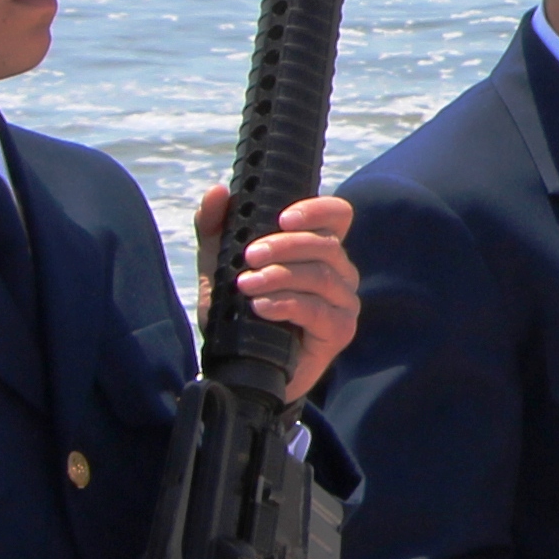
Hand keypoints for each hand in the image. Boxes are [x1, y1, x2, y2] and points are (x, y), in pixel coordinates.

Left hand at [195, 187, 360, 399]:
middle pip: (326, 245)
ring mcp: (343, 302)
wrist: (240, 367)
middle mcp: (339, 272)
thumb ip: (216, 227)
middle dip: (285, 246)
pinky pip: (317, 310)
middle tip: (249, 256)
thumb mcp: (219, 265)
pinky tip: (261, 307)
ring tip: (246, 284)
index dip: (317, 209)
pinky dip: (287, 305)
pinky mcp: (340, 331)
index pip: (338, 216)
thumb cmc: (238, 312)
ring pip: (321, 275)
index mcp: (318, 249)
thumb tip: (218, 191)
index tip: (283, 217)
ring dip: (280, 276)